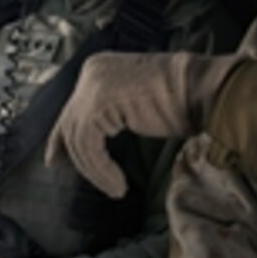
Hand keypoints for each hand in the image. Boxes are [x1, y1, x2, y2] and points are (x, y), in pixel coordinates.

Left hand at [45, 51, 241, 196]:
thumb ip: (107, 115)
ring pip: (78, 137)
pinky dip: (100, 168)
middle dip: (73, 155)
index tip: (55, 160)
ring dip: (94, 169)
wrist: (201, 89)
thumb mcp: (132, 106)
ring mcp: (93, 84)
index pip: (71, 108)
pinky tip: (117, 183)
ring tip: (115, 188)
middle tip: (85, 179)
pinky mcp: (100, 101)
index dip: (60, 138)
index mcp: (96, 69)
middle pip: (70, 123)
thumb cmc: (179, 101)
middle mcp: (90, 73)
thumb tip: (88, 141)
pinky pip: (88, 143)